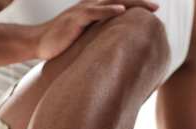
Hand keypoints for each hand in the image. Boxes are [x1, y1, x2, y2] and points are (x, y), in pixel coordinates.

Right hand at [35, 0, 158, 60]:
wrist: (38, 43)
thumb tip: (111, 56)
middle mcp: (90, 7)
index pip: (118, 5)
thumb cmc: (60, 45)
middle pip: (120, 0)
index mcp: (94, 11)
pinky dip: (108, 10)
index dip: (135, 7)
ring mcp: (83, 11)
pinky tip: (121, 10)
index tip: (154, 13)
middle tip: (158, 8)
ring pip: (111, 2)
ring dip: (131, 3)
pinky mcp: (75, 19)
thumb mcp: (83, 43)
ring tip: (149, 6)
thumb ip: (97, 43)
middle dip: (139, 2)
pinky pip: (94, 12)